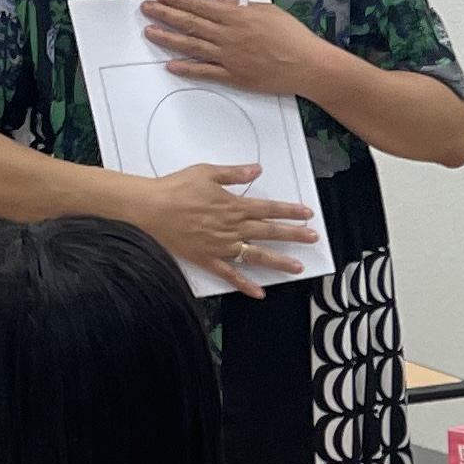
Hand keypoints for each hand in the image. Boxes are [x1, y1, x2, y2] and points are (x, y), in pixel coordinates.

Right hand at [137, 162, 320, 295]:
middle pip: (270, 232)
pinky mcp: (208, 259)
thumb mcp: (207, 172)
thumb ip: (234, 173)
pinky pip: (230, 274)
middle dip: (294, 235)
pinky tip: (259, 293)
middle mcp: (232, 228)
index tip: (307, 214)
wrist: (150, 209)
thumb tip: (256, 169)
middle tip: (313, 239)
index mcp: (234, 206)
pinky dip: (245, 285)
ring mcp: (221, 246)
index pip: (269, 209)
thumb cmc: (175, 188)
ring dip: (279, 261)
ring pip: (257, 255)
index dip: (290, 211)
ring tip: (297, 268)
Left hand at [140, 0, 326, 94]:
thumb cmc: (293, 37)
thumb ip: (240, 3)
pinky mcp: (234, 76)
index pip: (200, 6)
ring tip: (150, 33)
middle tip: (146, 10)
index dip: (178, 0)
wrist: (307, 65)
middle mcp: (228, 36)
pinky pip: (205, 72)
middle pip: (190, 24)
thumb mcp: (267, 11)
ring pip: (191, 46)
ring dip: (168, 39)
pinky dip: (186, 68)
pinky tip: (171, 64)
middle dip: (165, 15)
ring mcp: (229, 58)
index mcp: (237, 17)